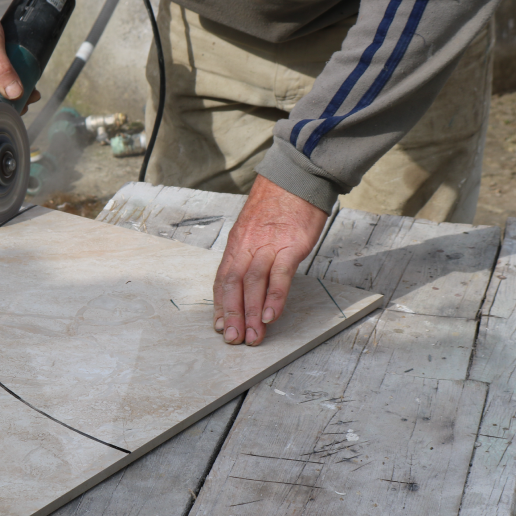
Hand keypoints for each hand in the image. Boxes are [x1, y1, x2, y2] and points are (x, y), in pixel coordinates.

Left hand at [214, 175, 328, 345]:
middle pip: (233, 284)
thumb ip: (249, 252)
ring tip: (252, 335)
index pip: (223, 278)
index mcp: (237, 243)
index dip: (220, 303)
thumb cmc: (277, 205)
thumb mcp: (255, 228)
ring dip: (250, 313)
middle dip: (231, 314)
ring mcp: (268, 245)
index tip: (219, 324)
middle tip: (232, 338)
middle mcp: (247, 246)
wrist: (296, 176)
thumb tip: (245, 278)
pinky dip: (273, 297)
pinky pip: (279, 276)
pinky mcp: (290, 246)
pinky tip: (270, 315)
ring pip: (252, 284)